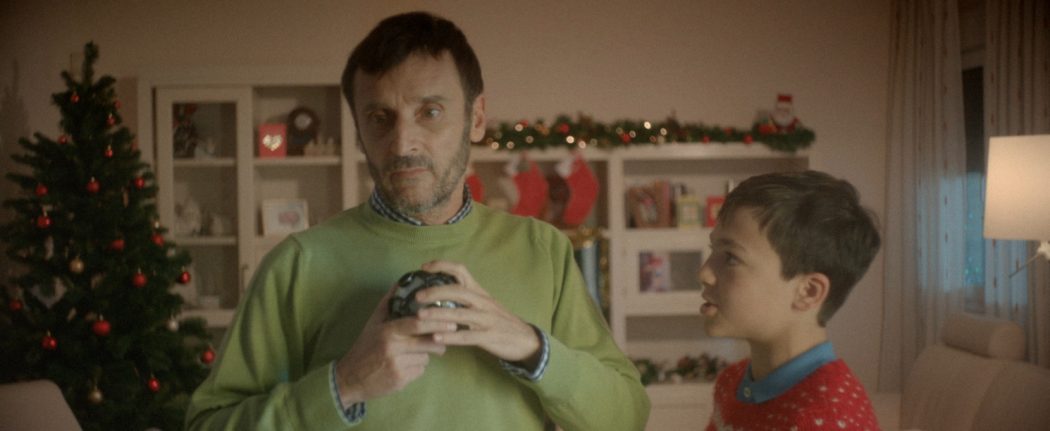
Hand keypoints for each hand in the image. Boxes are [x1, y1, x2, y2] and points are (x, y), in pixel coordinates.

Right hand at [334, 285, 457, 406]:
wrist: (350, 378)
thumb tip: (401, 281)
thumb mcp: (374, 323)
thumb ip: (388, 303)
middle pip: (426, 342)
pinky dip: (417, 368)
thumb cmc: (365, 347)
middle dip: (441, 339)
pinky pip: (420, 370)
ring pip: (425, 357)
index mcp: (387, 331)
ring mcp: (397, 365)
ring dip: (425, 354)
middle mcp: (392, 347)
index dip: (436, 322)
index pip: (416, 324)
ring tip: (413, 352)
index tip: (451, 321)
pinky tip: (405, 366)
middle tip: (450, 333)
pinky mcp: (400, 380)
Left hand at [414, 261, 541, 364]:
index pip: (461, 271)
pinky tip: (436, 339)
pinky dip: (451, 336)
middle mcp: (483, 302)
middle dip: (435, 291)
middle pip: (458, 290)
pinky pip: (467, 336)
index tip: (424, 267)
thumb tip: (439, 295)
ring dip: (438, 314)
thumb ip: (466, 299)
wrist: (526, 339)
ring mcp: (487, 319)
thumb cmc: (500, 322)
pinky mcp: (490, 336)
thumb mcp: (485, 305)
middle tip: (417, 297)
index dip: (442, 266)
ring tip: (420, 317)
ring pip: (460, 313)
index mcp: (480, 292)